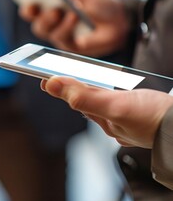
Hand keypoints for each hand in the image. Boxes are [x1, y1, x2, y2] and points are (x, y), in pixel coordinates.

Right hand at [19, 0, 128, 56]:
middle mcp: (52, 25)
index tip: (30, 4)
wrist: (121, 18)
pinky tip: (76, 16)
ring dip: (60, 22)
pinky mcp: (72, 47)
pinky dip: (69, 26)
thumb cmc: (100, 4)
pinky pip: (65, 40)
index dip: (28, 10)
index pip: (32, 12)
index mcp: (49, 10)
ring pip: (51, 34)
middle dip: (44, 18)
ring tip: (71, 11)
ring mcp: (62, 37)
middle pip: (38, 26)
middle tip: (53, 10)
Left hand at [40, 76, 172, 148]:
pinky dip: (113, 95)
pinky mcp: (142, 114)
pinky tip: (115, 92)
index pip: (75, 100)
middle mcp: (114, 122)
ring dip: (91, 93)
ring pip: (104, 104)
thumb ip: (85, 97)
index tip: (45, 77)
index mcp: (105, 120)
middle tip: (57, 78)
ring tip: (79, 84)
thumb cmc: (154, 119)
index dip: (60, 87)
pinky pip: (121, 103)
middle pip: (88, 102)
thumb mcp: (115, 105)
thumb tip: (53, 85)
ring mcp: (129, 119)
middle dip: (73, 90)